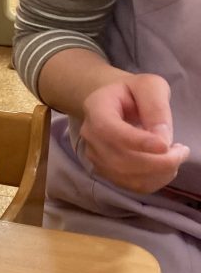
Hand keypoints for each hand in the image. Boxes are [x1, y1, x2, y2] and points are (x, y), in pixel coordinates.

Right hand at [80, 73, 189, 192]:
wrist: (114, 104)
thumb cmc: (132, 92)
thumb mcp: (149, 86)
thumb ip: (156, 107)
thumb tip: (162, 139)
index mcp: (96, 108)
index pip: (110, 130)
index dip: (137, 142)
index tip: (165, 146)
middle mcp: (89, 135)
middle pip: (120, 159)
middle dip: (157, 161)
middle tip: (182, 151)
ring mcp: (95, 156)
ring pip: (126, 176)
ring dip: (159, 172)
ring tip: (176, 156)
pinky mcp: (105, 171)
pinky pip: (131, 185)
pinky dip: (155, 180)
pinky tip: (165, 166)